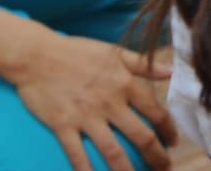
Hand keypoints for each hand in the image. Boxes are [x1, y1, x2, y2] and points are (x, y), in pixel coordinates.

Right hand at [6, 32, 177, 170]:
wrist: (37, 55)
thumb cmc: (77, 52)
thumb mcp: (115, 52)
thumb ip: (144, 64)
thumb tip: (171, 71)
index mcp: (124, 84)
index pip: (156, 111)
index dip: (168, 130)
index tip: (172, 142)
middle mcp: (110, 103)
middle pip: (140, 136)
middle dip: (156, 156)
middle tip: (165, 168)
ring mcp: (86, 116)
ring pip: (113, 151)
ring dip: (127, 170)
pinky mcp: (63, 126)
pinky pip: (77, 155)